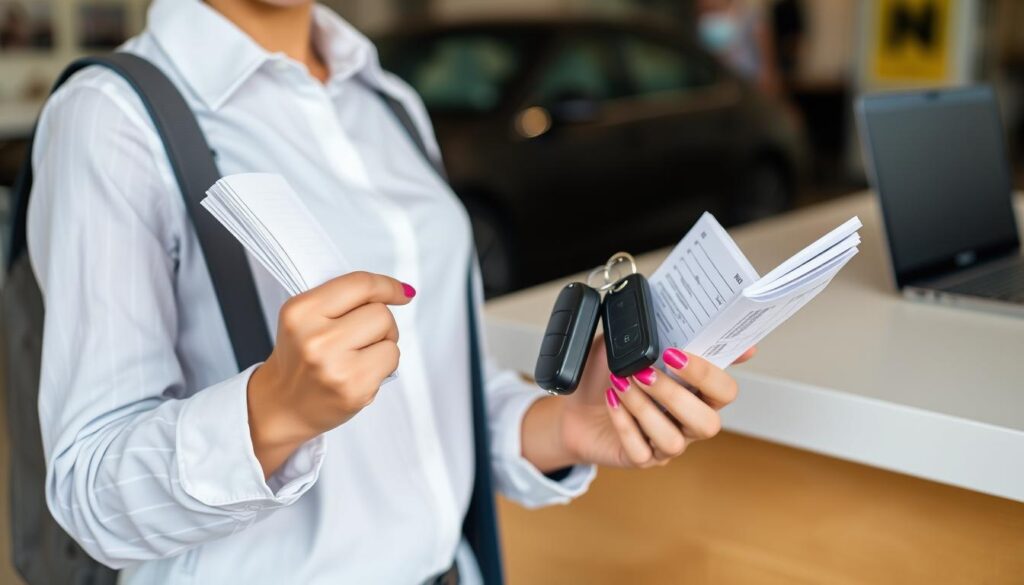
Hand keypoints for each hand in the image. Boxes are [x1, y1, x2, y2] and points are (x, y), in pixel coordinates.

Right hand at [247, 272, 414, 476]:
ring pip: (390, 337)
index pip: (359, 284)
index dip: (387, 286)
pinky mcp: (354, 389)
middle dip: (380, 322)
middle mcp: (315, 338)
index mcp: (300, 311)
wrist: (284, 405)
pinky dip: (384, 365)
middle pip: (380, 312)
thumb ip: (345, 299)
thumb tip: (401, 291)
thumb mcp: (307, 317)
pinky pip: (391, 360)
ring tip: (360, 356)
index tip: (400, 292)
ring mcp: (335, 366)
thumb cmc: (302, 358)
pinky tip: (361, 373)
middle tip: (362, 338)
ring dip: (384, 344)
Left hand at [523, 335, 754, 471]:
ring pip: (674, 440)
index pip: (724, 390)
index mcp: (695, 390)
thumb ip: (654, 331)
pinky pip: (641, 451)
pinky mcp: (640, 458)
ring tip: (620, 384)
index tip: (678, 353)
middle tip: (645, 372)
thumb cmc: (605, 373)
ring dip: (644, 408)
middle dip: (675, 395)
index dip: (709, 374)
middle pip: (708, 422)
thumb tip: (678, 312)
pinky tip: (611, 403)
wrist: (572, 404)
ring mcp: (665, 442)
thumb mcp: (626, 345)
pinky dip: (625, 425)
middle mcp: (686, 420)